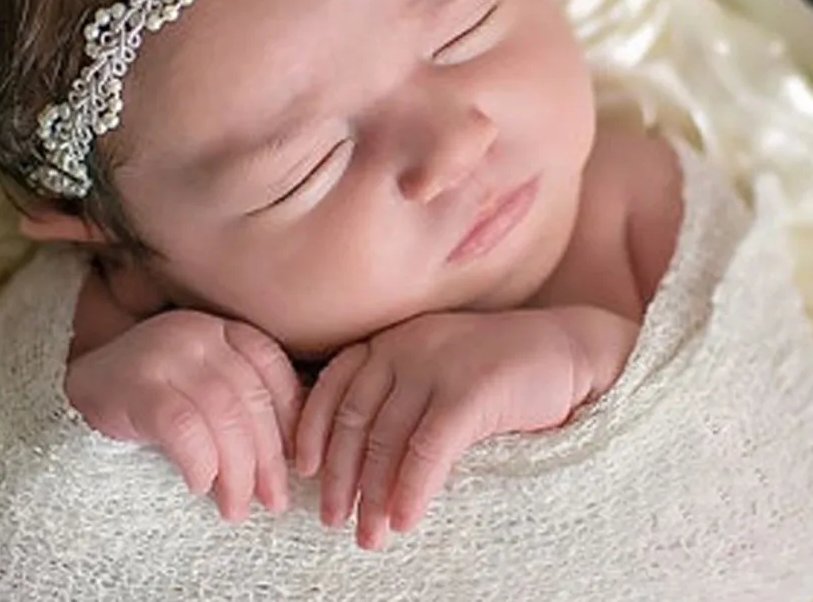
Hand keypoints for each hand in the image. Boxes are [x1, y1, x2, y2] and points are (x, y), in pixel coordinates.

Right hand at [65, 310, 302, 520]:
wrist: (74, 391)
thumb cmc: (151, 396)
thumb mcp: (202, 384)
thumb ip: (241, 400)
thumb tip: (291, 454)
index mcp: (221, 328)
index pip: (273, 367)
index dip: (290, 417)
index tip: (296, 462)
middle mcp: (197, 333)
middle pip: (250, 396)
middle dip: (267, 455)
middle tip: (273, 501)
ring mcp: (165, 355)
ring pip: (222, 412)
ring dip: (237, 468)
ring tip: (236, 507)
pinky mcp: (137, 385)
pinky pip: (183, 426)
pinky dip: (199, 461)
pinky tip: (199, 485)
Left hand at [294, 307, 637, 549]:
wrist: (567, 351)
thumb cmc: (498, 369)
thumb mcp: (437, 369)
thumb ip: (399, 392)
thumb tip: (357, 456)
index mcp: (392, 339)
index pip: (336, 383)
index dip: (314, 428)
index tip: (306, 469)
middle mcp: (406, 345)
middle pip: (356, 416)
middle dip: (340, 473)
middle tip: (333, 518)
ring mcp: (437, 364)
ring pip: (388, 438)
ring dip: (374, 494)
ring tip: (369, 535)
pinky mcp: (470, 389)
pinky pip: (428, 448)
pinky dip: (412, 488)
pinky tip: (405, 520)